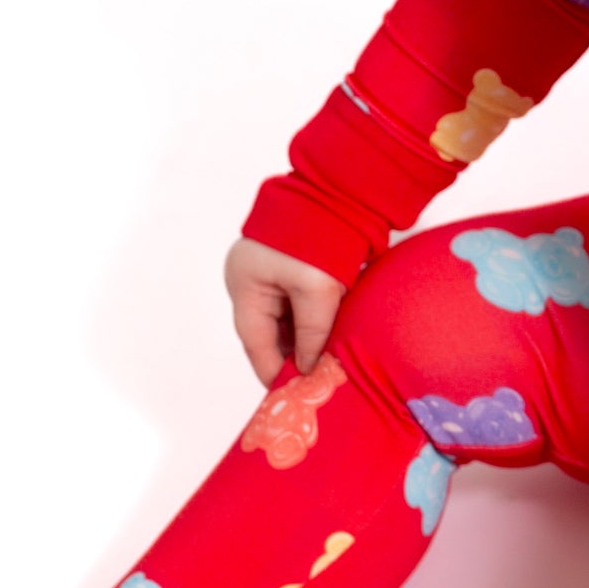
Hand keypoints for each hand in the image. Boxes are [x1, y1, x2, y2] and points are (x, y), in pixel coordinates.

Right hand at [224, 237, 347, 386]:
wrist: (342, 189)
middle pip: (269, 332)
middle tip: (314, 385)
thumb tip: (308, 369)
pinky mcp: (293, 264)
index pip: (256, 343)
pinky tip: (330, 337)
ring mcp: (271, 270)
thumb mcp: (317, 292)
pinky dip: (312, 321)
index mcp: (246, 285)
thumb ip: (311, 334)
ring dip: (305, 339)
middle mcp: (252, 279)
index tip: (292, 398)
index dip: (273, 373)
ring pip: (286, 318)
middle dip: (291, 357)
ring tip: (325, 365)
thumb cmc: (322, 237)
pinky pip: (298, 303)